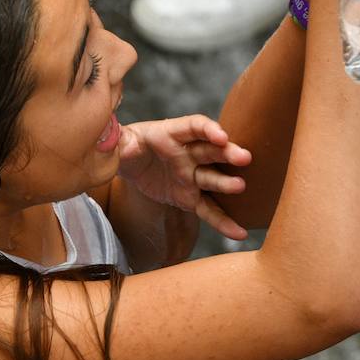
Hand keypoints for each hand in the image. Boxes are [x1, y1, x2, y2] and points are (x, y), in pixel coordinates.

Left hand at [117, 115, 252, 240]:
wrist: (131, 166)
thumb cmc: (129, 147)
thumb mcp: (121, 142)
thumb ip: (120, 141)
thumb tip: (115, 138)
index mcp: (172, 134)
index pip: (194, 127)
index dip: (208, 129)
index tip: (221, 136)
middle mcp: (188, 154)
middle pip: (211, 151)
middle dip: (228, 153)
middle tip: (244, 158)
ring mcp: (192, 176)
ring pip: (212, 179)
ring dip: (227, 184)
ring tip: (241, 187)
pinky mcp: (191, 198)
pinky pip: (208, 210)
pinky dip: (224, 222)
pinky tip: (239, 233)